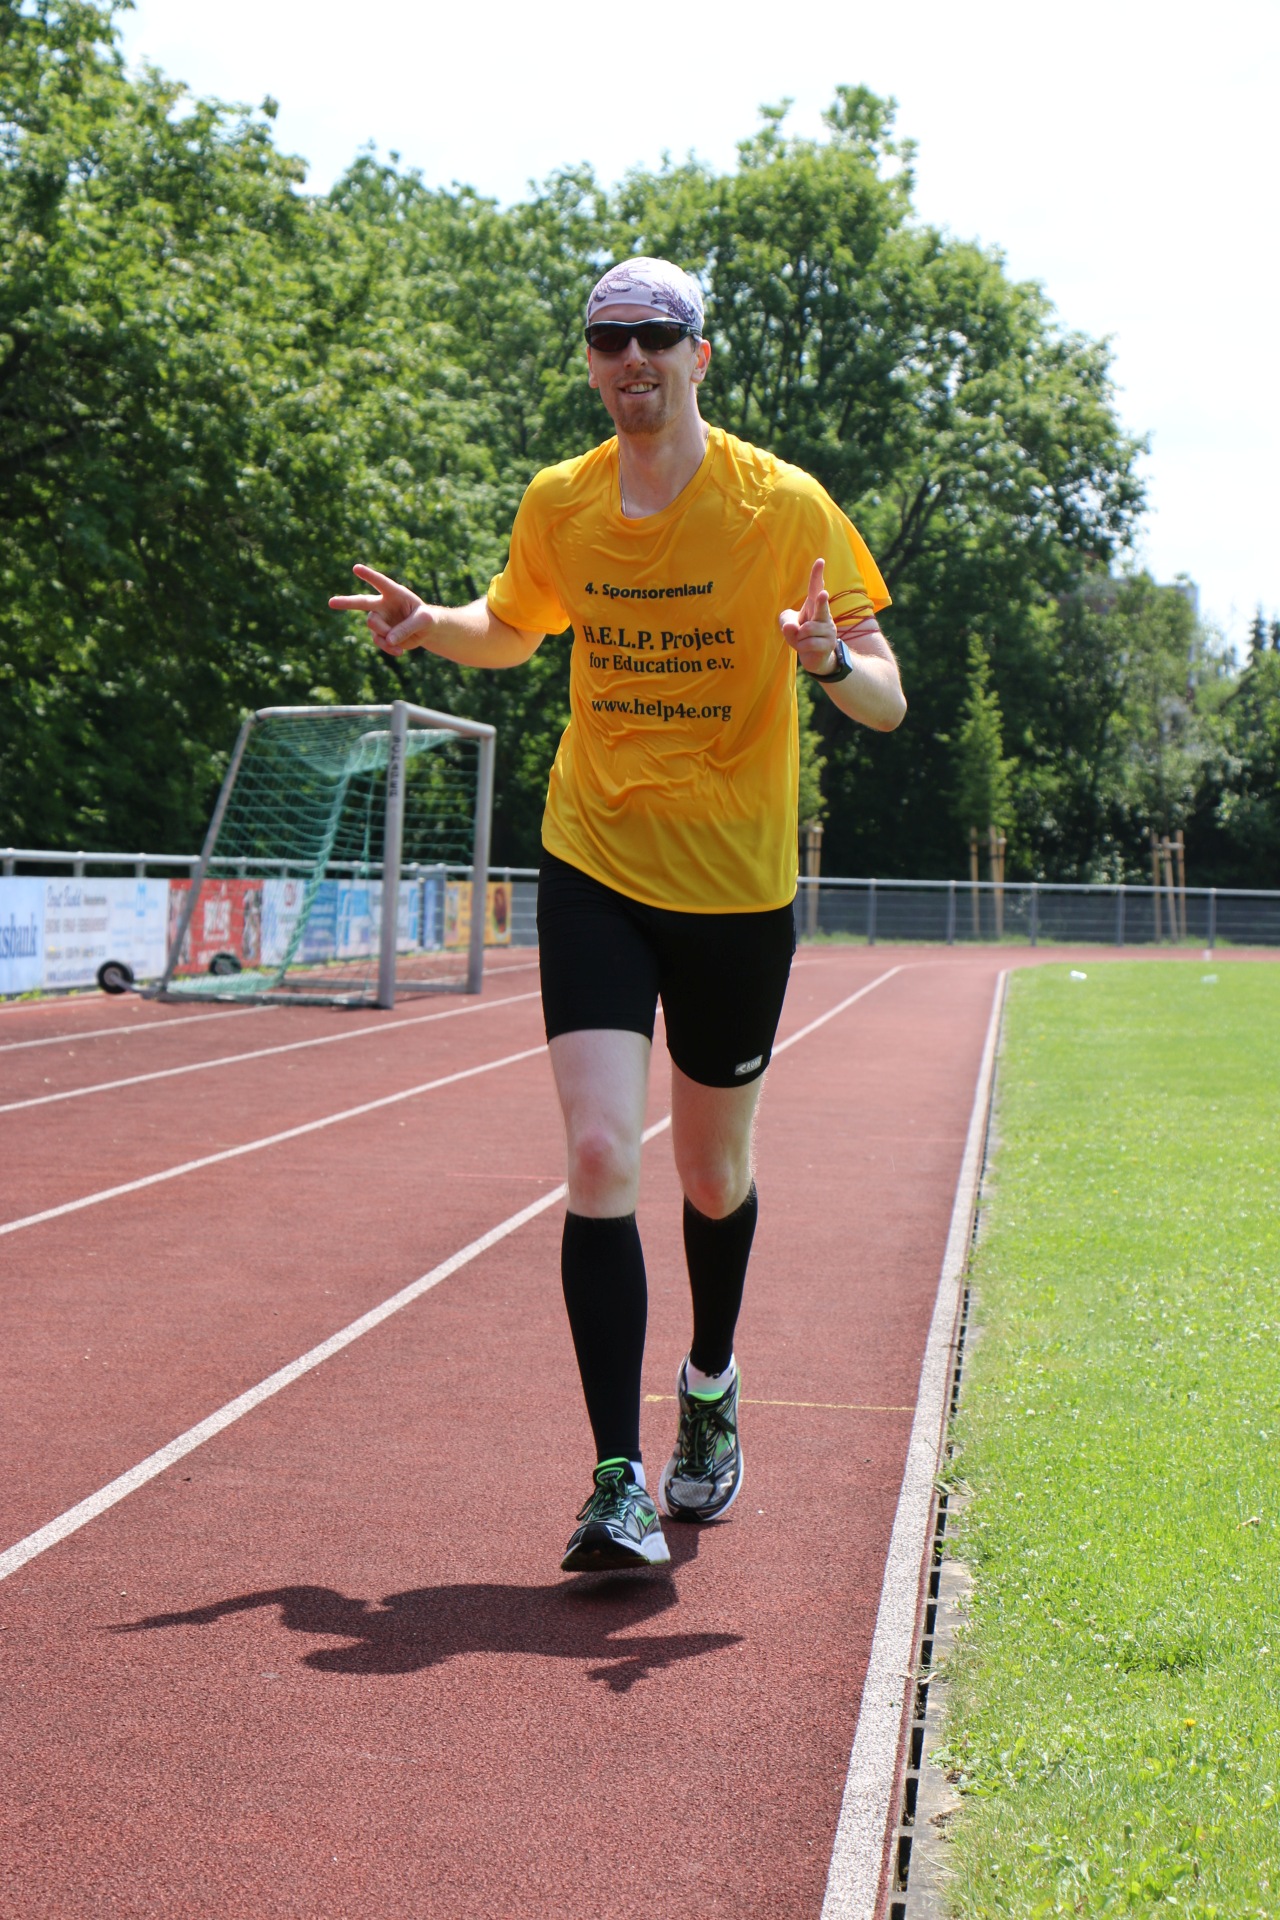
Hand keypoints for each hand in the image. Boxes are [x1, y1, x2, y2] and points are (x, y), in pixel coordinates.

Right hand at [328, 564, 434, 654]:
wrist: (426, 631)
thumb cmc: (426, 618)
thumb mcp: (424, 621)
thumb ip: (407, 628)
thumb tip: (389, 639)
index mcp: (394, 593)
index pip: (380, 583)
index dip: (369, 576)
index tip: (356, 568)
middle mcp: (383, 604)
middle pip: (361, 602)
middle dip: (346, 602)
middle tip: (331, 602)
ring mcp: (380, 619)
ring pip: (373, 625)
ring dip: (385, 634)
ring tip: (400, 642)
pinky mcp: (381, 633)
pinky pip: (379, 641)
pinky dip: (388, 647)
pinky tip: (400, 651)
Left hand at [779, 557, 837, 674]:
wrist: (815, 657)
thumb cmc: (801, 635)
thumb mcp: (788, 626)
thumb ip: (786, 623)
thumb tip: (793, 628)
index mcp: (813, 605)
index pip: (815, 587)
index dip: (816, 575)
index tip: (820, 560)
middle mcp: (824, 615)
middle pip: (821, 606)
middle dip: (821, 601)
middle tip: (823, 593)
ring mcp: (828, 629)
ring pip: (806, 630)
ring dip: (798, 637)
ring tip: (803, 639)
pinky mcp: (828, 644)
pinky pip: (807, 643)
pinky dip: (801, 647)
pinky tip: (806, 647)